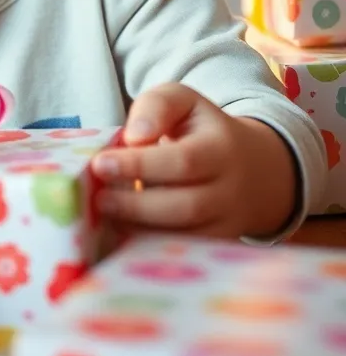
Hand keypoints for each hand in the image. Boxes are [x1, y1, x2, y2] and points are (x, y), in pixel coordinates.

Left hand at [91, 83, 298, 237]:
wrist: (257, 170)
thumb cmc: (203, 131)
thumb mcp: (184, 102)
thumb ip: (157, 106)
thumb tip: (135, 137)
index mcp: (222, 148)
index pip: (182, 161)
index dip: (139, 165)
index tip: (100, 164)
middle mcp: (231, 190)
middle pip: (187, 206)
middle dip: (136, 205)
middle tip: (98, 198)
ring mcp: (229, 223)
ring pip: (188, 236)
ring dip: (141, 229)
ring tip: (106, 215)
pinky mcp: (219, 246)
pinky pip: (186, 252)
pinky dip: (153, 247)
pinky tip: (124, 232)